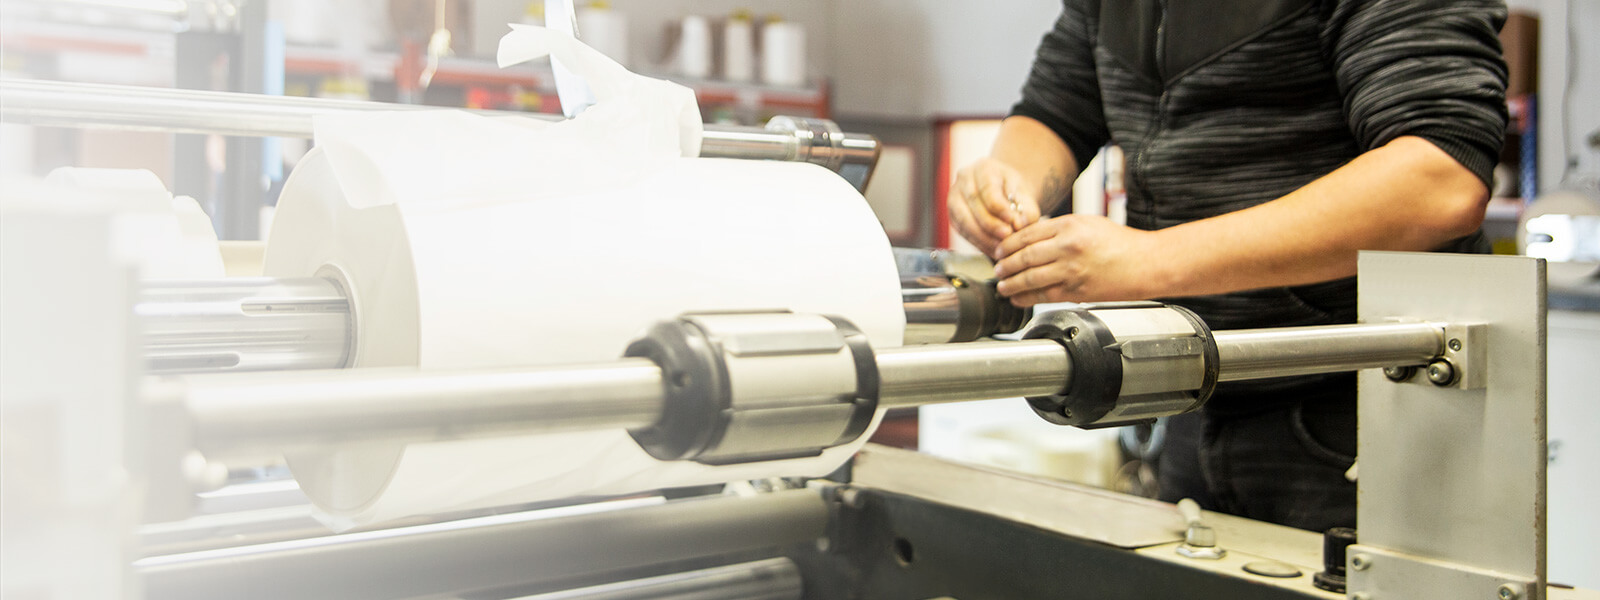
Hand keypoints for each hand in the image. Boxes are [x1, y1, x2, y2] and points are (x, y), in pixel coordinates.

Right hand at [947, 158, 1042, 255]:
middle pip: (974, 203)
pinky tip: (993, 250)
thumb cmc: (1014, 191)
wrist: (1002, 191)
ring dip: (983, 237)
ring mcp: (954, 196)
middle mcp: (964, 179)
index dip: (999, 208)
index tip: (1013, 223)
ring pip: (964, 220)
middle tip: (1007, 237)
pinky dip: (978, 243)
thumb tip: (1019, 225)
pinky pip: (963, 231)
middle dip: (991, 224)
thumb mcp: (1026, 195)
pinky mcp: (952, 215)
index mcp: (984, 167)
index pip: (988, 188)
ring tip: (1001, 248)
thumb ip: (1027, 209)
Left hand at [993, 215, 1162, 305]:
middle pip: (1024, 256)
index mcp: (1069, 226)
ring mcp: (1072, 271)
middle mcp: (1068, 247)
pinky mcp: (1077, 291)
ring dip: (1011, 284)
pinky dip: (1026, 297)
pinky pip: (1044, 295)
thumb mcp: (1087, 223)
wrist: (1147, 263)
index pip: (1027, 234)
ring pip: (1030, 278)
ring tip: (1003, 286)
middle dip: (1005, 265)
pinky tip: (1018, 297)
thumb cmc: (1121, 243)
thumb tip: (1031, 237)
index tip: (999, 250)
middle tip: (997, 269)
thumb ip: (1059, 229)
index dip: (1008, 244)